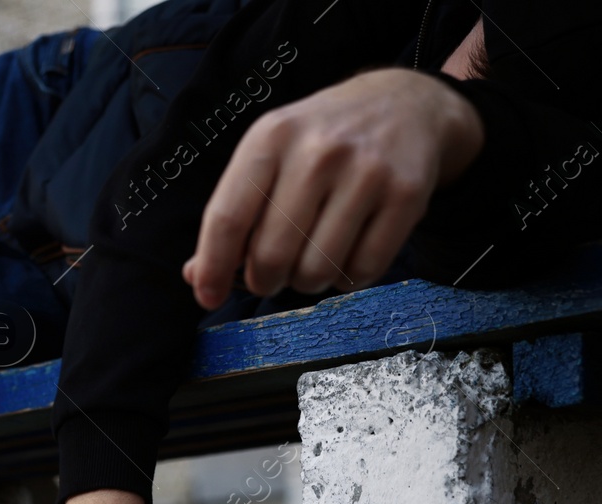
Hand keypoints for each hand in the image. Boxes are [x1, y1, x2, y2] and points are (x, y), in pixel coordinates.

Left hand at [184, 67, 485, 309]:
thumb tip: (197, 276)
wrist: (405, 104)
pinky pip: (363, 270)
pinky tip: (345, 255)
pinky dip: (347, 279)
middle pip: (271, 255)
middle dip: (263, 281)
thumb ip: (232, 212)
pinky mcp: (406, 194)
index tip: (207, 297)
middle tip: (271, 274)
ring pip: (317, 269)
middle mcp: (318, 151)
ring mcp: (367, 171)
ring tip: (310, 260)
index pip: (228, 218)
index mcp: (271, 138)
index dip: (213, 268)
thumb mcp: (268, 156)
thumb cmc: (320, 141)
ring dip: (306, 282)